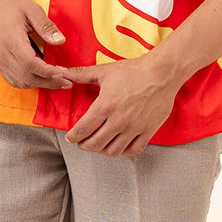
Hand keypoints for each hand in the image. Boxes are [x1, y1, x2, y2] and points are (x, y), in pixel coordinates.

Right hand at [0, 0, 72, 90]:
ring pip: (21, 82)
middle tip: (67, 82)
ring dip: (40, 84)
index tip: (63, 74)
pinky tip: (40, 79)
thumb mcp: (32, 10)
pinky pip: (13, 80)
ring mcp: (0, 60)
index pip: (31, 64)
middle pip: (27, 77)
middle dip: (49, 82)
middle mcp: (4, 54)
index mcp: (12, 41)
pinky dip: (28, 83)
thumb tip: (60, 41)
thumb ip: (46, 27)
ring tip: (56, 81)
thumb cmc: (10, 5)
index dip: (48, 72)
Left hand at [62, 56, 178, 155]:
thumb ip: (80, 74)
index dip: (73, 137)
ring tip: (99, 144)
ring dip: (102, 150)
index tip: (71, 137)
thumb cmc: (134, 70)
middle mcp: (119, 120)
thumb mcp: (104, 71)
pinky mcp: (148, 130)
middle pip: (95, 144)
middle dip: (84, 145)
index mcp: (106, 105)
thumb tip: (60, 71)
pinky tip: (119, 144)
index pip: (82, 129)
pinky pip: (133, 150)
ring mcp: (135, 127)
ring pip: (113, 150)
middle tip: (82, 142)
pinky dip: (124, 151)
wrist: (162, 73)